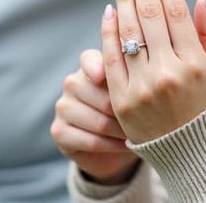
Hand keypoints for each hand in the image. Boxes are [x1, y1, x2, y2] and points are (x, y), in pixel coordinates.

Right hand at [50, 49, 139, 183]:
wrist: (114, 143)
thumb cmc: (129, 108)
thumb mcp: (133, 90)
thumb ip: (133, 77)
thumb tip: (141, 71)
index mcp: (89, 65)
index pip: (89, 60)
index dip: (97, 67)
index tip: (104, 77)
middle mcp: (72, 83)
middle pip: (101, 97)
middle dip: (125, 111)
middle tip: (146, 120)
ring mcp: (63, 107)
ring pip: (98, 122)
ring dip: (121, 131)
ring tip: (138, 133)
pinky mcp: (59, 131)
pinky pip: (90, 141)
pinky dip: (111, 146)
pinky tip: (124, 145)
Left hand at [102, 0, 205, 143]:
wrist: (186, 153)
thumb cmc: (204, 105)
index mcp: (195, 64)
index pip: (176, 12)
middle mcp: (169, 72)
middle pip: (150, 14)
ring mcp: (143, 86)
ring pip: (129, 31)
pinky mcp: (122, 99)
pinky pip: (112, 57)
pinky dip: (109, 31)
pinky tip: (110, 8)